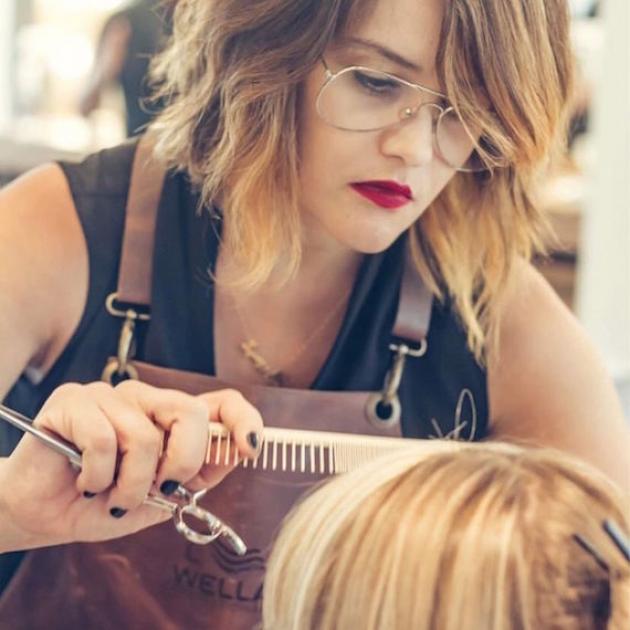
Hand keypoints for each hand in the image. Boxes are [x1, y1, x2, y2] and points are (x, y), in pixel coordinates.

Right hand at [0, 381, 262, 550]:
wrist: (45, 515)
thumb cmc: (105, 501)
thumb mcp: (161, 498)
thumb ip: (197, 475)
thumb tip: (237, 453)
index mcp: (171, 419)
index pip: (221, 402)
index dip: (243, 420)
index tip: (251, 448)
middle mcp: (145, 399)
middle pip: (191, 412)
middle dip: (182, 463)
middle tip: (158, 489)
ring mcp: (109, 395)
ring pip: (145, 436)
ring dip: (130, 485)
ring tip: (110, 496)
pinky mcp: (73, 400)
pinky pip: (103, 439)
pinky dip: (98, 476)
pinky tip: (84, 482)